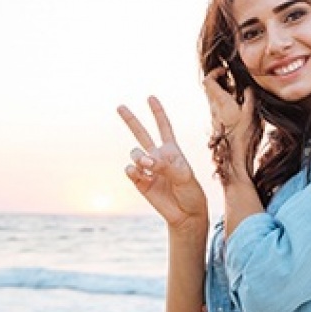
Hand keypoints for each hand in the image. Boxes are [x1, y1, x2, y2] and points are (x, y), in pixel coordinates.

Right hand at [118, 96, 207, 229]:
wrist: (186, 214)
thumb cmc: (190, 192)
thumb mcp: (184, 176)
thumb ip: (165, 165)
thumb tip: (145, 161)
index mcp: (172, 151)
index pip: (164, 127)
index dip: (158, 112)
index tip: (150, 97)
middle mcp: (157, 157)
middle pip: (142, 134)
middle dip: (131, 120)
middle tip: (120, 106)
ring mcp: (147, 169)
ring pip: (135, 153)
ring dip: (139, 156)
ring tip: (147, 165)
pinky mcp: (140, 183)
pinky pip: (131, 171)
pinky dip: (133, 170)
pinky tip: (139, 174)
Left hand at [203, 67, 256, 179]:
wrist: (237, 157)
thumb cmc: (245, 136)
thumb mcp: (252, 113)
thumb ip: (250, 98)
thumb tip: (248, 88)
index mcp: (221, 102)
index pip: (208, 81)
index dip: (214, 72)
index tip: (225, 70)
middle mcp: (214, 109)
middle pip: (209, 89)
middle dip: (220, 81)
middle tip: (232, 81)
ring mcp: (214, 117)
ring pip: (213, 99)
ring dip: (222, 93)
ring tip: (237, 94)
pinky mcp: (217, 125)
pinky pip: (217, 108)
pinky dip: (224, 103)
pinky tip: (236, 108)